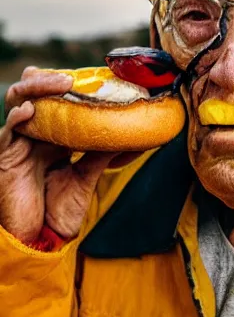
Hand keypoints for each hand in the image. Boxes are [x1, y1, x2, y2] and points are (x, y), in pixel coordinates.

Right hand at [0, 68, 115, 243]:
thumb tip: (136, 136)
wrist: (41, 240)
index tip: (91, 76)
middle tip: (71, 77)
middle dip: (49, 81)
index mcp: (54, 137)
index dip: (68, 87)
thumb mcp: (87, 175)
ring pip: (18, 104)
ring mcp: (19, 145)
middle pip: (35, 96)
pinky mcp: (6, 159)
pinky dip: (18, 118)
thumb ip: (104, 153)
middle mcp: (36, 136)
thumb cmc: (61, 209)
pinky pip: (7, 133)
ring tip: (58, 83)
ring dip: (36, 89)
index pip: (57, 102)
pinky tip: (29, 110)